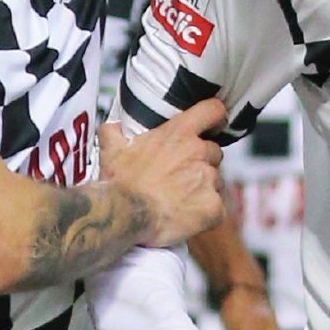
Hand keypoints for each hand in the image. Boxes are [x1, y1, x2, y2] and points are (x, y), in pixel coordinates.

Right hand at [100, 103, 223, 249]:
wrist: (126, 217)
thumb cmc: (120, 184)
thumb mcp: (111, 150)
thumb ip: (114, 132)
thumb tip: (112, 126)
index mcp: (179, 133)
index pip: (212, 111)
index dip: (216, 117)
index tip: (214, 124)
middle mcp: (198, 152)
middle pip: (214, 152)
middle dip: (203, 162)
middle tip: (182, 176)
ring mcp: (209, 179)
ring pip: (216, 181)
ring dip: (204, 189)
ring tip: (180, 200)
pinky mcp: (213, 206)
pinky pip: (218, 209)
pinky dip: (207, 214)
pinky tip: (188, 218)